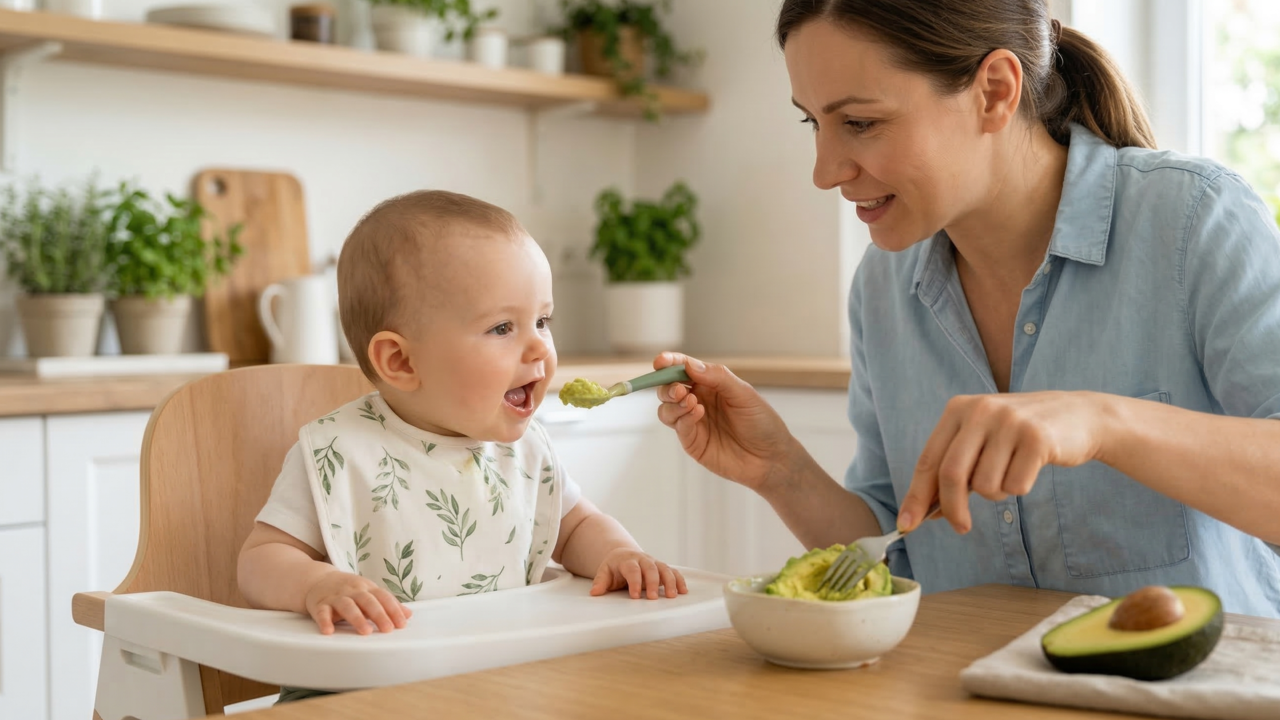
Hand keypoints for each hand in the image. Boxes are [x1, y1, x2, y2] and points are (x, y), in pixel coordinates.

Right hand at [304, 569, 412, 634]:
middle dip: (379, 614)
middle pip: (367, 601)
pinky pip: (322, 613)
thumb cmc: (349, 590)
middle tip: (388, 629)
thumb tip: (408, 615)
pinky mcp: (319, 604)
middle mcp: (352, 591)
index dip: (393, 610)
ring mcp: (336, 597)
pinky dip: (324, 621)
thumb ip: (387, 604)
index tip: (402, 624)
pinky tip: (329, 631)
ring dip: (357, 618)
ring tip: (365, 632)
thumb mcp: (369, 593)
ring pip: (347, 606)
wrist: (318, 580)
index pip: (383, 597)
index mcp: (367, 588)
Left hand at [589, 548, 688, 598]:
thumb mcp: (604, 572)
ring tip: (672, 596)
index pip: (632, 570)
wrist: (623, 555)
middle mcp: (643, 559)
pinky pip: (673, 572)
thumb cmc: (614, 567)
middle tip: (653, 598)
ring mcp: (654, 563)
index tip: (635, 596)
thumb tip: (595, 593)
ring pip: (664, 569)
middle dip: (652, 583)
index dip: (634, 582)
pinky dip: (679, 580)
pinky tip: (683, 591)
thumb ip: (601, 582)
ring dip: (670, 582)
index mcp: (627, 560)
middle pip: (650, 568)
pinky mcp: (662, 568)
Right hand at [654, 352, 797, 491]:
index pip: (684, 369)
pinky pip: (678, 426)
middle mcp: (698, 401)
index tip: (660, 361)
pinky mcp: (692, 442)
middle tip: (679, 389)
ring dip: (673, 403)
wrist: (770, 458)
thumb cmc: (762, 423)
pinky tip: (698, 413)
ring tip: (690, 401)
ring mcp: (693, 422)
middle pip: (668, 388)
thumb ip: (717, 377)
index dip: (670, 363)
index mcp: (710, 384)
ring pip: (666, 409)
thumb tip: (690, 365)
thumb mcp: (744, 393)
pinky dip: (683, 418)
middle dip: (667, 385)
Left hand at [899, 391, 1108, 533]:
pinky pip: (1015, 486)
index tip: (906, 525)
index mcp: (958, 409)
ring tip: (1011, 471)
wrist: (1079, 416)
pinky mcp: (1037, 438)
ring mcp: (1009, 422)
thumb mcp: (981, 441)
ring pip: (985, 485)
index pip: (929, 460)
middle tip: (961, 527)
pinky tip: (1030, 467)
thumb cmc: (1019, 436)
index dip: (916, 496)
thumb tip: (920, 512)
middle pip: (952, 475)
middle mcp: (981, 410)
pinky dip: (1020, 487)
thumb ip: (953, 469)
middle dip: (952, 509)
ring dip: (997, 493)